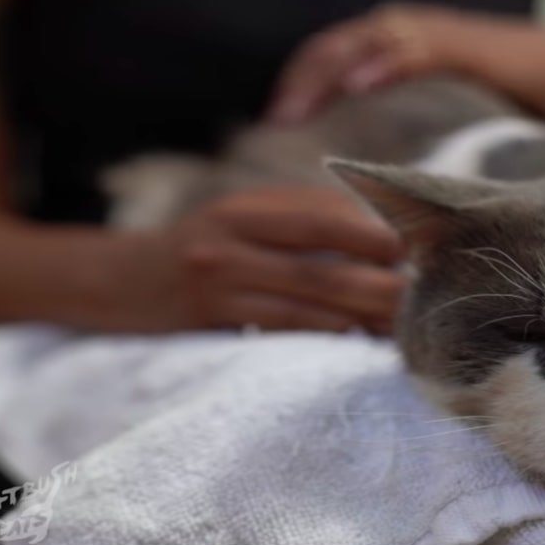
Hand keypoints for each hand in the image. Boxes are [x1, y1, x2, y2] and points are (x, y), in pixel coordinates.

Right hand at [117, 187, 406, 333]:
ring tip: (409, 320)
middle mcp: (233, 238)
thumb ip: (304, 216)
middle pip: (326, 262)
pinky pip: (286, 328)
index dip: (377, 230)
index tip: (422, 246)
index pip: (326, 215)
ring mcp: (220, 280)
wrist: (116, 281)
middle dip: (384, 280)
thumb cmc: (202, 247)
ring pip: (312, 300)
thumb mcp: (243, 218)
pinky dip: (329, 331)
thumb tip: (383, 234)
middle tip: (428, 292)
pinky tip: (361, 336)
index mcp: (248, 207)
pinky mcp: (214, 317)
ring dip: (366, 313)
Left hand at [267, 2, 544, 122]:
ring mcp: (432, 33)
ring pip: (362, 47)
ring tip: (296, 112)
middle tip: (274, 121)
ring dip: (325, 78)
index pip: (333, 55)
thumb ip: (418, 120)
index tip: (277, 122)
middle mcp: (408, 28)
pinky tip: (357, 89)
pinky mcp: (460, 46)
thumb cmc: (514, 92)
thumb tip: (392, 168)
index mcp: (400, 39)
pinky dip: (381, 67)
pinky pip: (411, 51)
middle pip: (334, 48)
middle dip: (301, 84)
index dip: (302, 84)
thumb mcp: (452, 104)